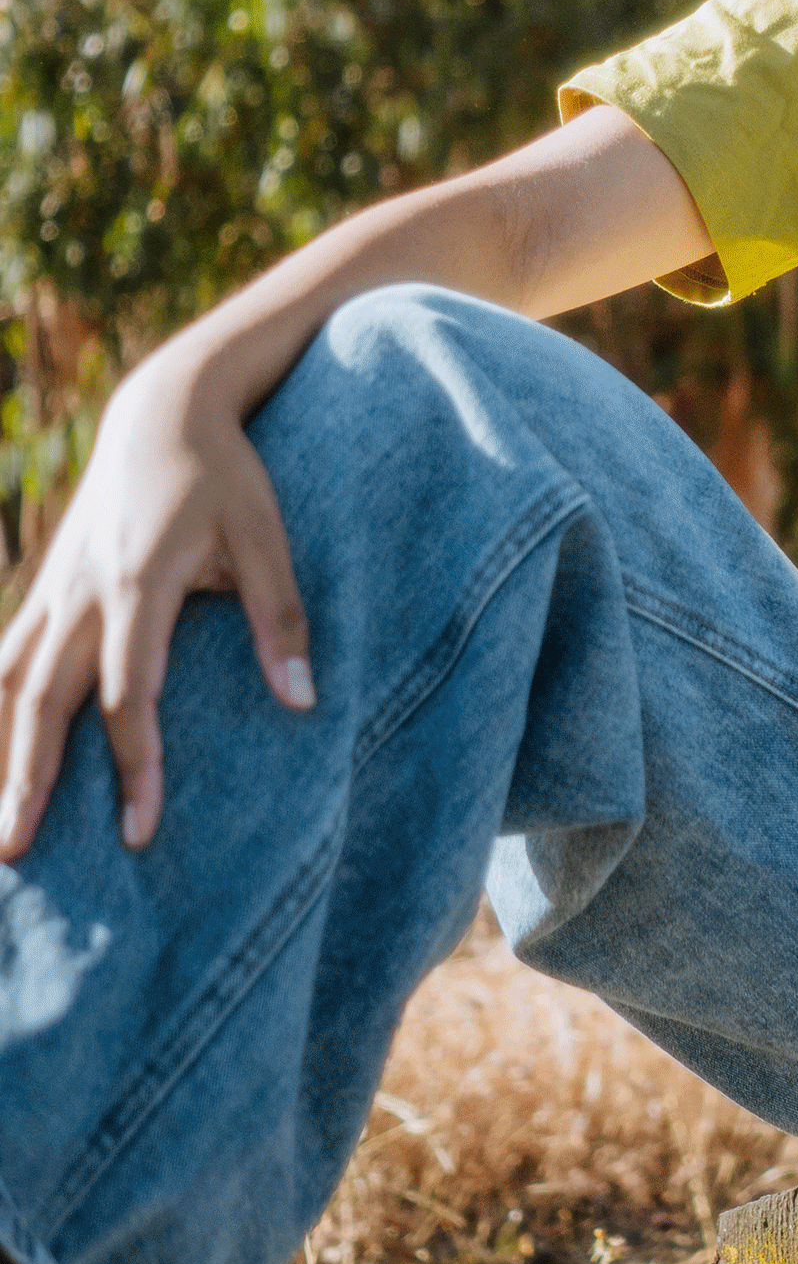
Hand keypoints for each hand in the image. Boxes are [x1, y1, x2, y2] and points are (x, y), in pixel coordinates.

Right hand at [0, 348, 311, 860]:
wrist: (164, 409)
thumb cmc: (226, 475)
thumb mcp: (266, 535)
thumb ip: (282, 616)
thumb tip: (302, 701)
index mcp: (140, 582)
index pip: (131, 692)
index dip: (134, 765)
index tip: (140, 830)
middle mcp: (83, 590)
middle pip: (42, 700)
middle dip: (29, 780)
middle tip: (17, 854)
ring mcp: (55, 586)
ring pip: (5, 682)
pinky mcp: (46, 583)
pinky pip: (4, 656)